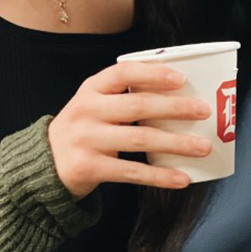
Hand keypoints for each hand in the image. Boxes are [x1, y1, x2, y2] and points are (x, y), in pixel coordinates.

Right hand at [48, 61, 212, 198]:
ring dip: (176, 143)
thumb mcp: (95, 103)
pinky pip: (132, 172)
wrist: (46, 162)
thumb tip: (180, 94)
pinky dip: (160, 176)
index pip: (123, 73)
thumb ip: (125, 96)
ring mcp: (87, 140)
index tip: (181, 78)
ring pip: (139, 139)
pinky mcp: (90, 168)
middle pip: (137, 106)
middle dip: (175, 108)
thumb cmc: (85, 127)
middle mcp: (87, 110)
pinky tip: (182, 178)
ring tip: (203, 146)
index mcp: (91, 88)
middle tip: (204, 110)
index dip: (153, 74)